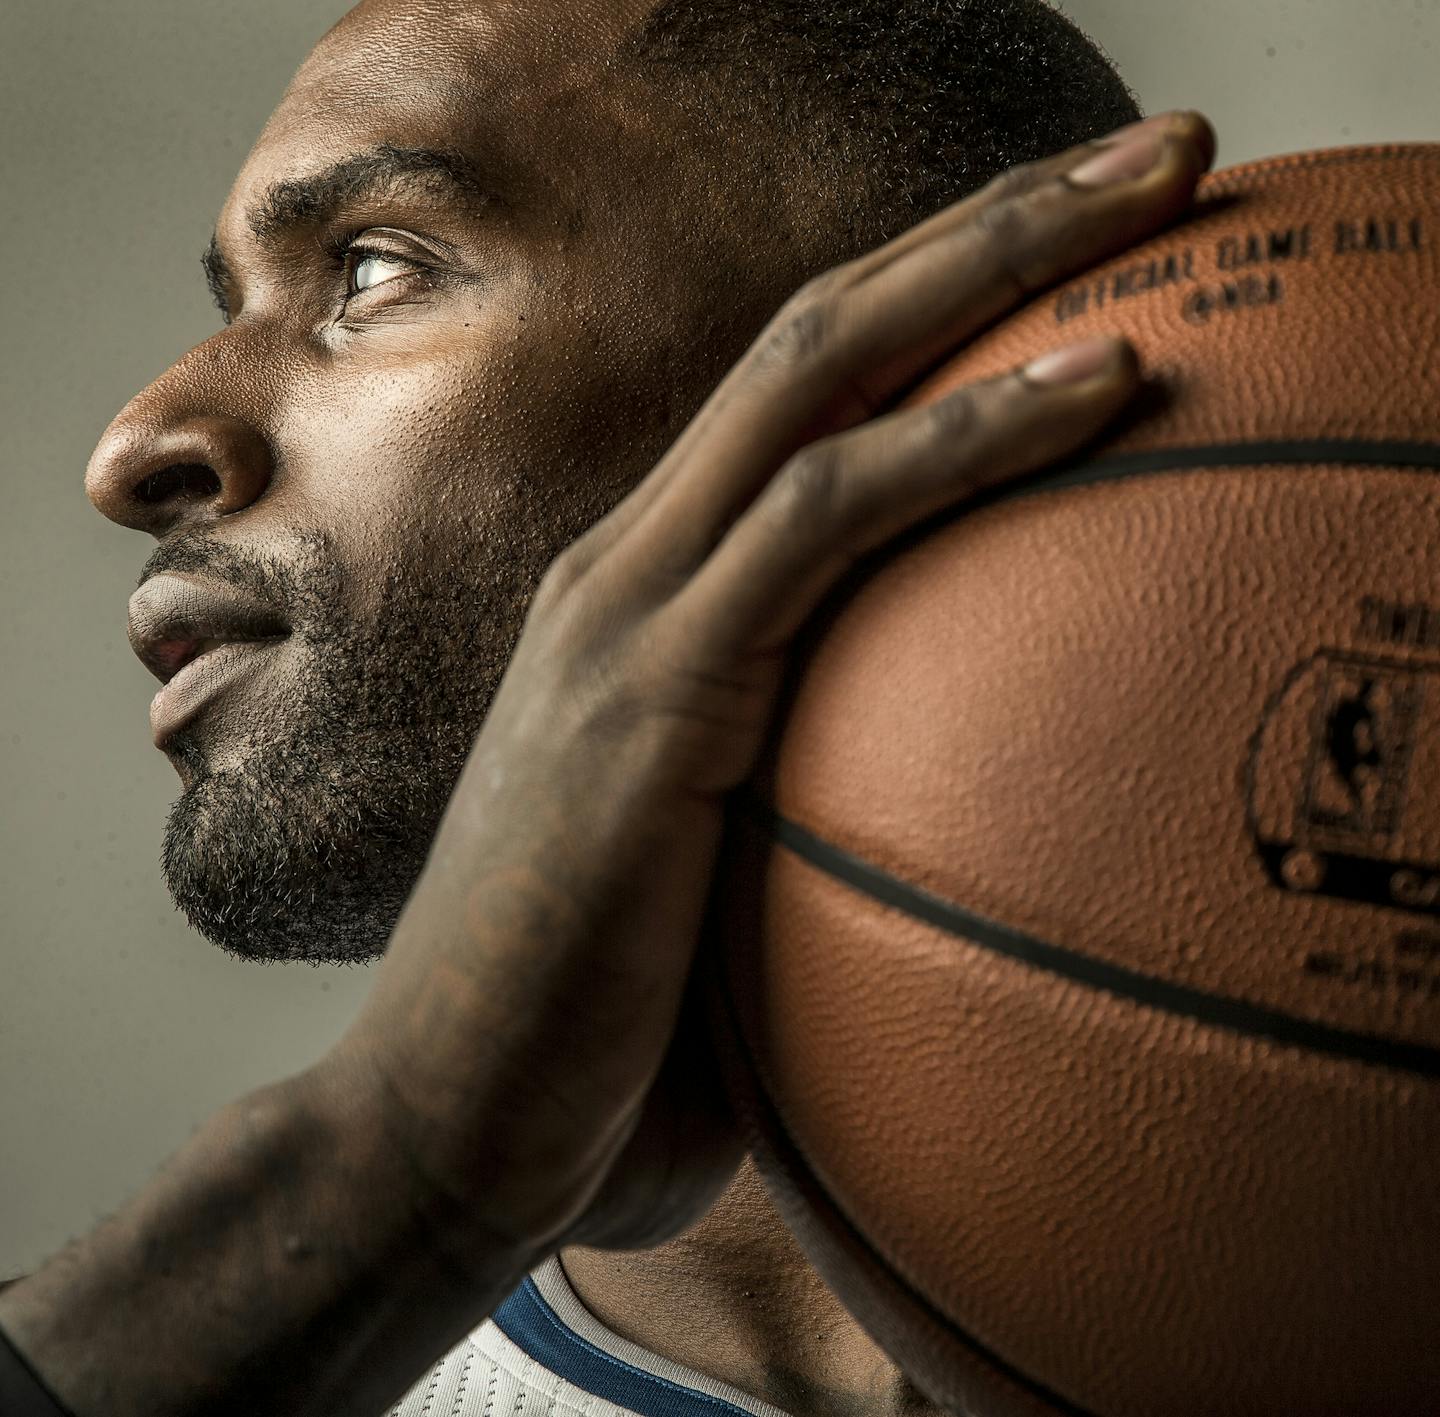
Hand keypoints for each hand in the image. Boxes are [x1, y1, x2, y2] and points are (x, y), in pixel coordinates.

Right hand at [335, 109, 1216, 1268]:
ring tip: (1169, 198)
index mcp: (641, 596)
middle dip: (1000, 220)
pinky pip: (830, 516)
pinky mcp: (650, 688)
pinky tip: (1108, 384)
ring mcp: (624, 612)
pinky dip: (971, 436)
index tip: (1090, 253)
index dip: (940, 297)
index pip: (797, 395)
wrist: (445, 1123)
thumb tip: (953, 824)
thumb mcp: (719, 877)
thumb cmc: (596, 1025)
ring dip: (1006, 265)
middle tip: (1168, 157)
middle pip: (821, 330)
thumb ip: (805, 800)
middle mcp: (626, 566)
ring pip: (824, 375)